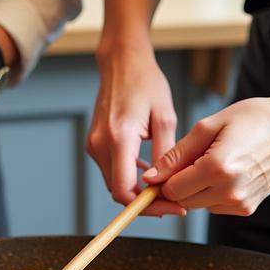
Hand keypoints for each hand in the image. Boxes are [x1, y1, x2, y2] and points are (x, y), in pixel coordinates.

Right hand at [88, 46, 183, 215]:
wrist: (122, 63)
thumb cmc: (146, 83)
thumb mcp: (165, 117)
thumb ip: (165, 153)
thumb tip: (167, 184)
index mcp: (118, 137)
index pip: (124, 189)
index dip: (147, 205)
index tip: (172, 206)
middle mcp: (100, 143)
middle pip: (118, 191)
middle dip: (146, 202)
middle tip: (176, 202)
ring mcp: (94, 144)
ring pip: (115, 183)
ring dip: (139, 191)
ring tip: (168, 190)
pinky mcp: (95, 143)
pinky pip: (112, 170)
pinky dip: (130, 178)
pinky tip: (151, 175)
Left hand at [141, 94, 269, 214]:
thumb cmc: (253, 119)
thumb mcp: (209, 126)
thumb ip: (177, 154)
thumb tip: (151, 177)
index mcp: (217, 169)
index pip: (171, 189)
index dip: (163, 178)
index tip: (167, 164)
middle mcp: (230, 192)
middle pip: (182, 201)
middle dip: (178, 183)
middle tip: (192, 158)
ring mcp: (241, 203)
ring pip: (197, 205)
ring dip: (195, 188)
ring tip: (212, 160)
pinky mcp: (247, 209)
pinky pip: (214, 206)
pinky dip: (211, 192)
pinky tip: (225, 171)